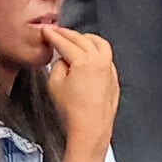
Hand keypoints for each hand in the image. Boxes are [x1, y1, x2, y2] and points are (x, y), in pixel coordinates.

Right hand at [43, 27, 118, 161]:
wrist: (89, 131)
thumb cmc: (72, 112)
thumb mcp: (54, 84)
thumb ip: (58, 65)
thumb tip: (63, 59)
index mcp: (85, 61)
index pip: (65, 43)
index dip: (53, 36)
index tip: (46, 31)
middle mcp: (100, 62)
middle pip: (83, 40)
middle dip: (68, 34)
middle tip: (57, 32)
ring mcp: (110, 70)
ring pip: (99, 44)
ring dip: (85, 39)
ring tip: (75, 39)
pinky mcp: (114, 80)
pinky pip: (106, 57)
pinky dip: (96, 50)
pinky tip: (89, 54)